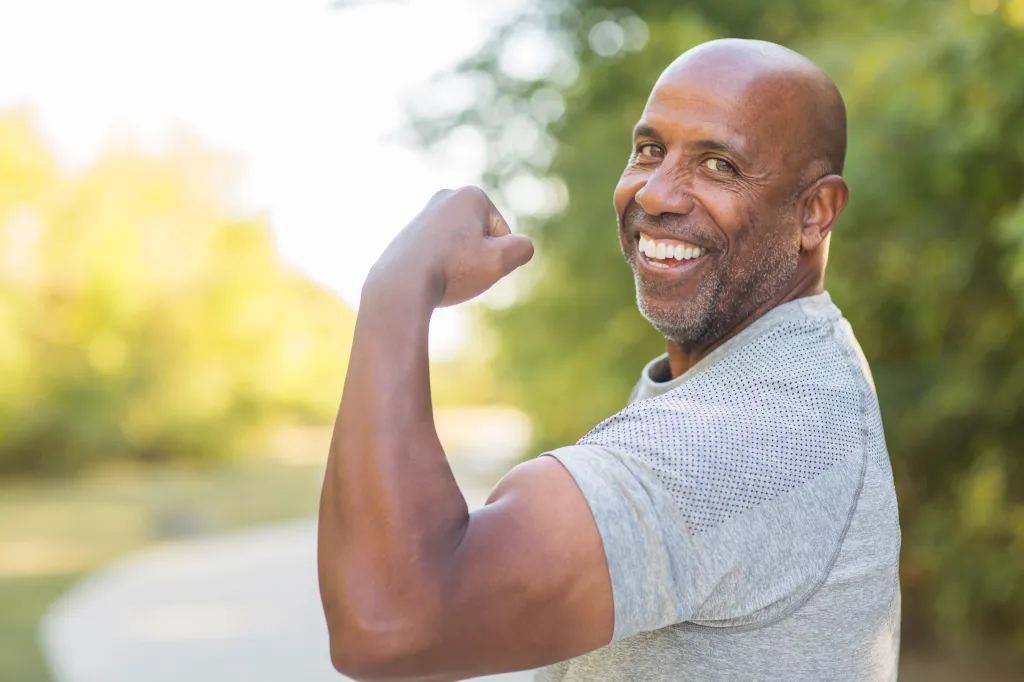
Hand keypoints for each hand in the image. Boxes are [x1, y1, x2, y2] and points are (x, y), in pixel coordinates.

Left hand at [367, 186, 534, 306]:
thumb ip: (522, 249)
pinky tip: (426, 278)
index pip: (503, 234)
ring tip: (441, 276)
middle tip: (459, 272)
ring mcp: (424, 215)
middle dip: (477, 258)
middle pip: (480, 238)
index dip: (496, 257)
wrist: (400, 285)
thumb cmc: (452, 270)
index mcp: (470, 195)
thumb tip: (521, 245)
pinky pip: (437, 256)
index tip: (473, 264)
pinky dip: (437, 268)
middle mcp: (445, 197)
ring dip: (457, 266)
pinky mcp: (409, 234)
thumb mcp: (499, 261)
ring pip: (459, 249)